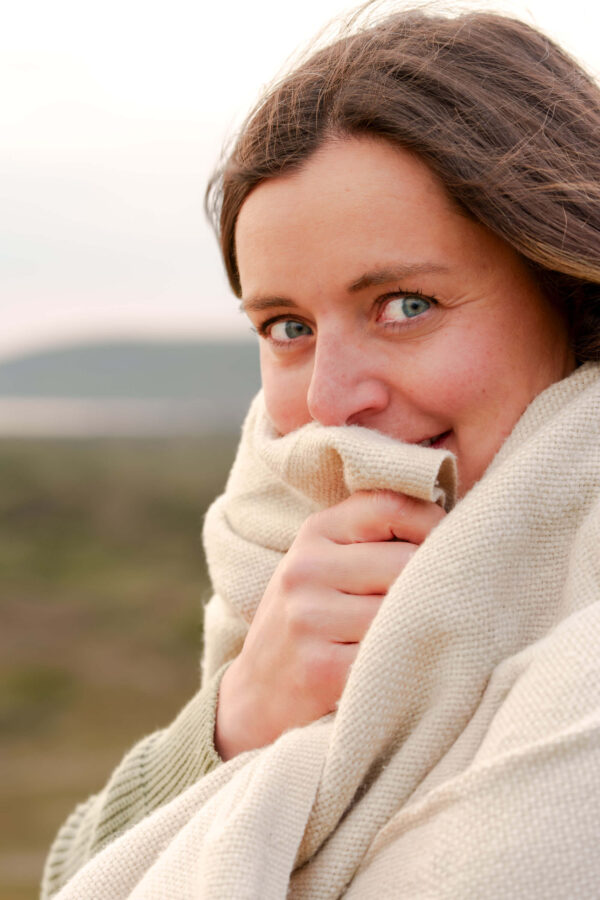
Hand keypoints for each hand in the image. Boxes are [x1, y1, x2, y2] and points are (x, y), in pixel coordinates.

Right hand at [215, 490, 444, 759]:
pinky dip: (412, 665)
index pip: (393, 506)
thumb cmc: (312, 621)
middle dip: (437, 584)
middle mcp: (307, 568)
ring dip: (428, 628)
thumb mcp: (327, 564)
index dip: (435, 524)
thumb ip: (376, 538)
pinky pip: (393, 656)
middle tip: (449, 604)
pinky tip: (407, 669)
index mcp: (315, 532)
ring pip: (406, 611)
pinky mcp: (321, 669)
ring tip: (426, 638)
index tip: (448, 549)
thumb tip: (461, 525)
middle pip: (409, 561)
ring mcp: (309, 618)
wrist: (257, 695)